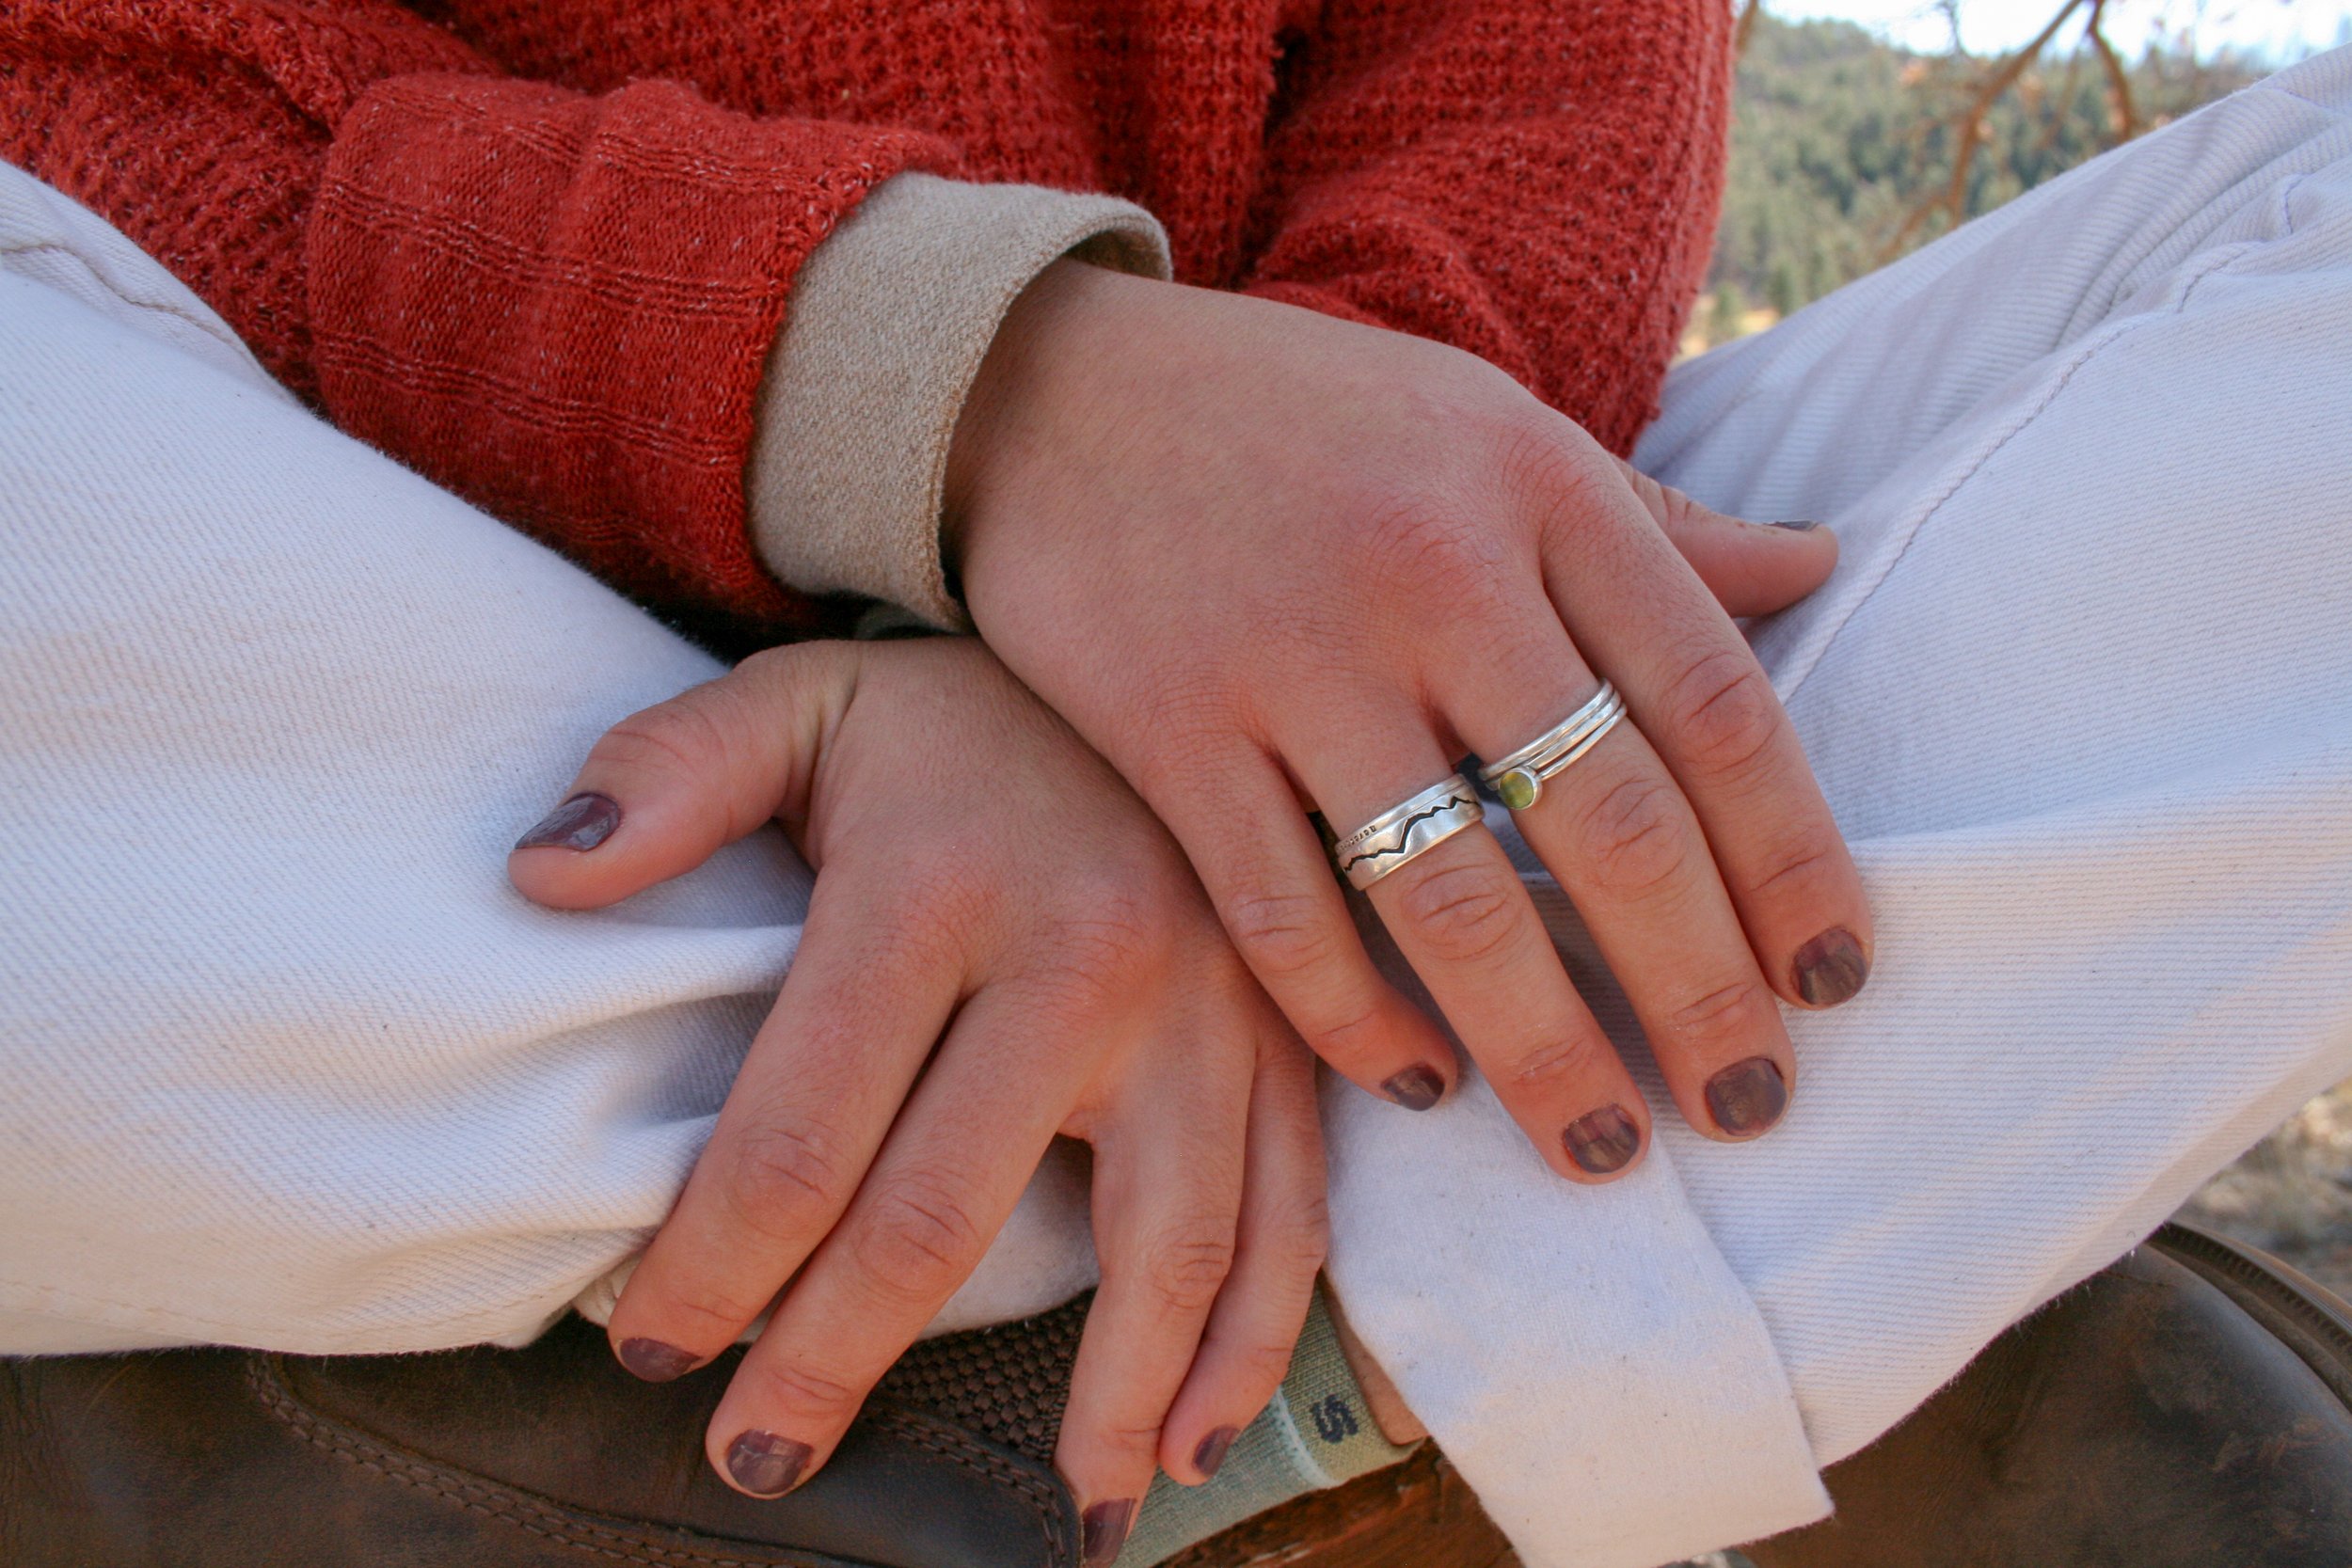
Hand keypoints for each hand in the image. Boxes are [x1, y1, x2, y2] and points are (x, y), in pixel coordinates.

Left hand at [510, 638, 1325, 1538]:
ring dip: (1098, 1398)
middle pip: (943, 1214)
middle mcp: (1089, 954)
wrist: (1164, 649)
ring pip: (1157, 1248)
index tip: (654, 1348)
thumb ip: (669, 774)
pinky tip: (1192, 1434)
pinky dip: (1250, 1344)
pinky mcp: (1287, 1039)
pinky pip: (1288, 1216)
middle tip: (758, 1450)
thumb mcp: (801, 700)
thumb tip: (535, 878)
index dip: (713, 1263)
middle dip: (834, 1357)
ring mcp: (1210, 1006)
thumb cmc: (956, 710)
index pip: (802, 1125)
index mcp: (942, 880)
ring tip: (1056, 1509)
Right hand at [948, 261, 1871, 1181]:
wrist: (1050, 388)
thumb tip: (1815, 569)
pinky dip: (1358, 1018)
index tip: (1834, 981)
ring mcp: (1294, 655)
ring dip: (1546, 1049)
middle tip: (1749, 1108)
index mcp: (1541, 486)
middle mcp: (1435, 568)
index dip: (1792, 859)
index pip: (1713, 702)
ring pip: (1454, 900)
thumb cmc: (1303, 420)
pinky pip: (1283, 915)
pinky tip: (1417, 1082)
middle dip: (1699, 989)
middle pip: (1610, 820)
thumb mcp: (1493, 428)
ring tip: (1605, 1149)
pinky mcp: (1168, 730)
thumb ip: (1649, 519)